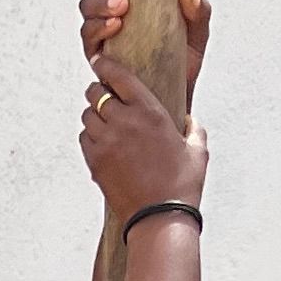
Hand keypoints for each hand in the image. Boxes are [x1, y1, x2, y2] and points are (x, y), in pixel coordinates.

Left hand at [80, 50, 207, 221]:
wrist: (160, 218)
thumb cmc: (182, 185)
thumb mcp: (197, 151)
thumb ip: (194, 129)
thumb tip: (191, 120)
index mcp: (149, 111)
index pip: (118, 76)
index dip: (104, 65)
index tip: (99, 61)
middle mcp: (124, 121)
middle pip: (95, 92)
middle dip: (98, 91)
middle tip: (104, 96)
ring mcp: (106, 141)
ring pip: (87, 115)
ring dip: (94, 116)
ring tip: (106, 124)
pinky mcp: (95, 161)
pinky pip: (83, 138)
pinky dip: (90, 137)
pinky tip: (103, 144)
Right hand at [81, 0, 210, 101]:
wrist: (173, 102)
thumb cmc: (182, 63)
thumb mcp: (197, 36)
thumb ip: (199, 14)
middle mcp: (110, 10)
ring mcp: (101, 33)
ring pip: (86, 7)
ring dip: (99, 3)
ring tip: (121, 7)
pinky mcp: (98, 57)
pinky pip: (88, 38)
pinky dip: (98, 29)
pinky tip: (114, 27)